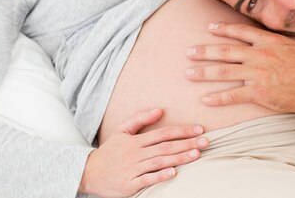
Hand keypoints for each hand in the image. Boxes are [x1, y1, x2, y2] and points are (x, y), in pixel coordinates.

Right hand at [80, 108, 208, 197]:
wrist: (88, 172)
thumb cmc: (110, 151)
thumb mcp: (122, 131)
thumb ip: (140, 119)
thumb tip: (160, 110)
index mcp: (136, 140)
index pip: (163, 133)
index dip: (182, 131)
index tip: (199, 129)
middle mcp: (136, 153)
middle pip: (165, 147)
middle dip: (187, 143)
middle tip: (206, 141)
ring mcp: (133, 169)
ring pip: (159, 162)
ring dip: (179, 158)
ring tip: (196, 155)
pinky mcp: (129, 184)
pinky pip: (147, 179)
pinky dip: (160, 176)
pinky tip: (174, 173)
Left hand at [185, 22, 294, 112]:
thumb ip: (292, 33)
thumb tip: (290, 24)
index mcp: (269, 41)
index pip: (240, 32)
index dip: (223, 29)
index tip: (209, 28)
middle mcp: (259, 55)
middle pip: (225, 51)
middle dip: (204, 51)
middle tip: (188, 52)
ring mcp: (257, 74)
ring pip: (224, 71)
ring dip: (204, 72)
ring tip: (188, 73)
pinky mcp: (258, 93)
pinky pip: (233, 95)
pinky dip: (218, 97)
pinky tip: (205, 98)